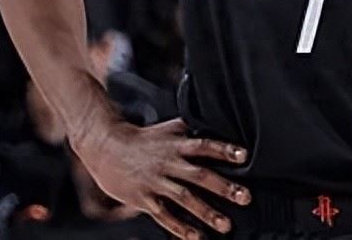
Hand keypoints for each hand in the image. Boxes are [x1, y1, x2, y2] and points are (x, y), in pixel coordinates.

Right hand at [72, 117, 250, 238]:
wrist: (106, 147)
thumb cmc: (142, 139)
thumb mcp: (167, 128)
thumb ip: (190, 130)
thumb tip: (216, 123)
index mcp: (176, 144)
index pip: (203, 145)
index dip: (223, 149)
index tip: (243, 156)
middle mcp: (168, 162)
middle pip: (199, 175)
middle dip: (224, 187)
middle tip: (245, 197)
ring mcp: (155, 181)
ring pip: (184, 199)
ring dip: (206, 212)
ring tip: (226, 225)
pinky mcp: (143, 199)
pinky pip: (164, 216)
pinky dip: (180, 228)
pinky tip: (196, 237)